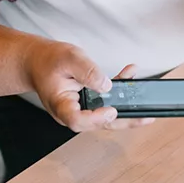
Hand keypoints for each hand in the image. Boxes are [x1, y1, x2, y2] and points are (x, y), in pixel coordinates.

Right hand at [24, 42, 153, 132]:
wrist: (37, 62)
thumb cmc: (48, 61)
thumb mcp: (68, 58)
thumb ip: (87, 71)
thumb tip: (107, 85)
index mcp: (61, 105)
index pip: (78, 121)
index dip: (96, 119)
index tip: (110, 110)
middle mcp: (72, 112)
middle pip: (99, 124)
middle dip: (125, 121)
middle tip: (145, 117)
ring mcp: (81, 109)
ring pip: (107, 115)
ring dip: (127, 104)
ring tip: (143, 91)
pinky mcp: (89, 103)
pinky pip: (107, 102)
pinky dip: (120, 90)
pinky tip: (129, 75)